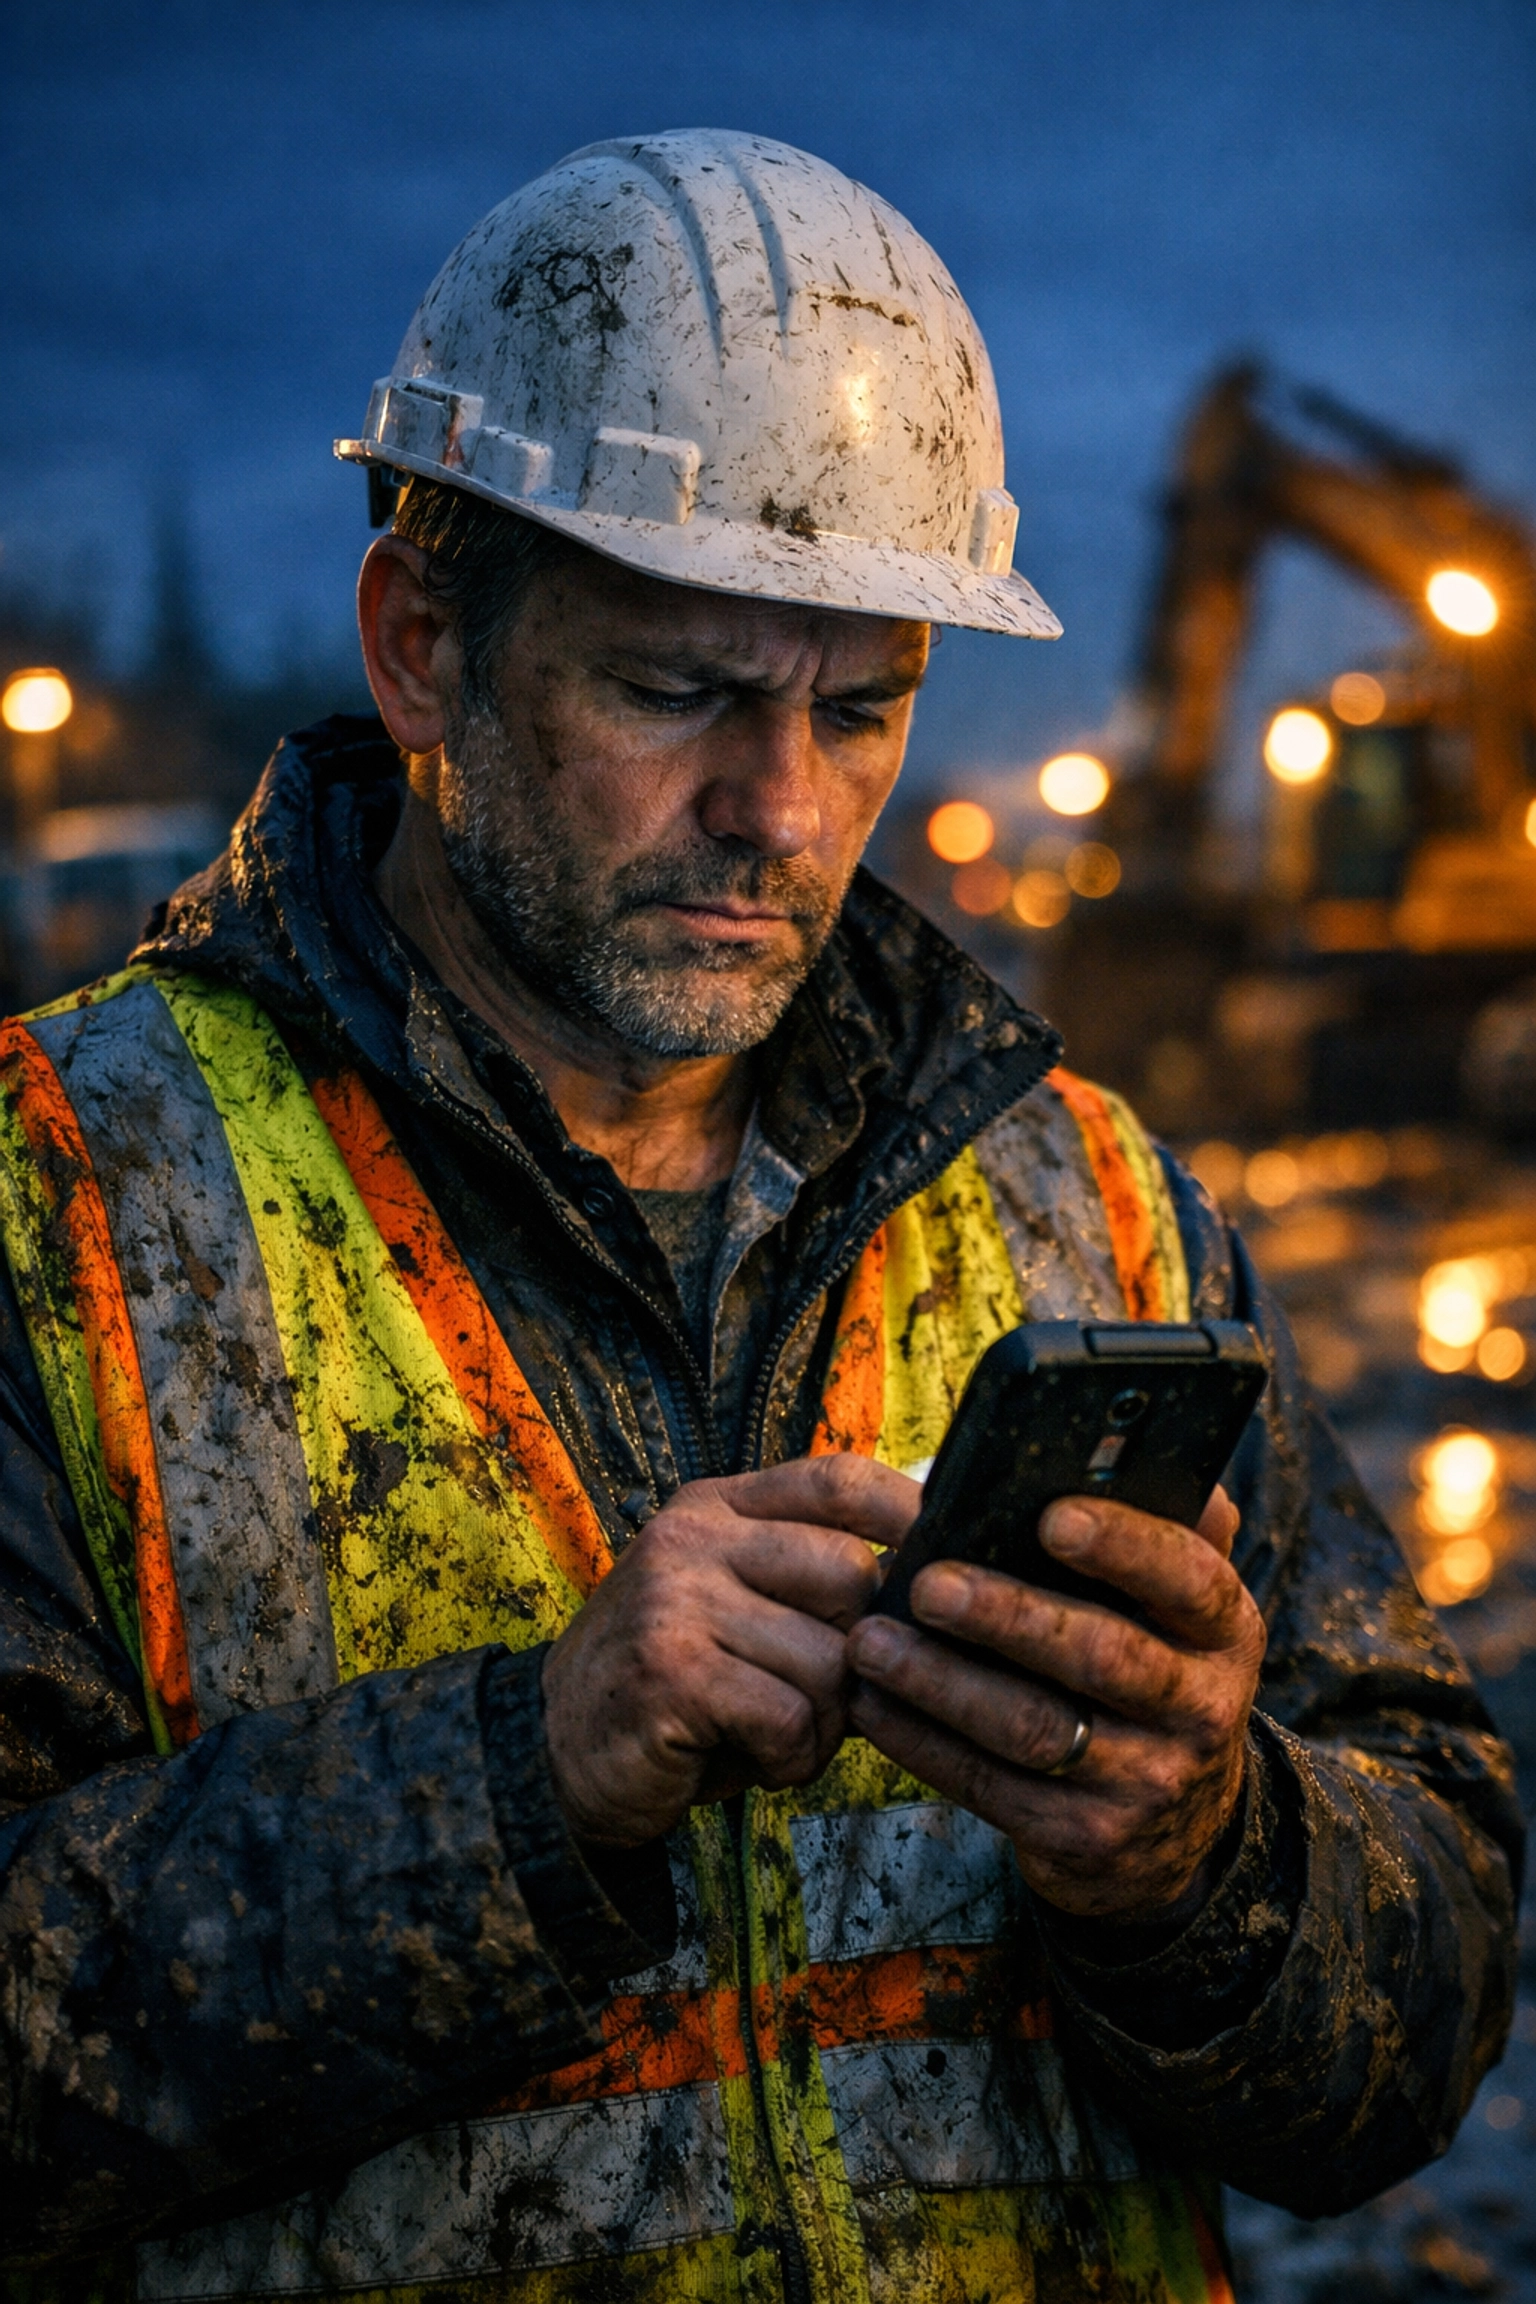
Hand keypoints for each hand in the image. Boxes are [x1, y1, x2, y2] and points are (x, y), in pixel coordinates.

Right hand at [542, 1456, 918, 1844]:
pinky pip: (790, 1716)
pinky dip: (790, 1757)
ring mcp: (676, 1600)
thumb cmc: (672, 1685)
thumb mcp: (729, 1604)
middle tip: (825, 1697)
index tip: (948, 1560)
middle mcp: (692, 1538)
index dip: (908, 1512)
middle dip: (861, 1652)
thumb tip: (930, 1588)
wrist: (554, 1753)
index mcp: (714, 1508)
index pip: (836, 1478)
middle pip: (851, 1572)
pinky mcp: (670, 1672)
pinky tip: (755, 1759)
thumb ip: (804, 1581)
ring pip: (830, 1658)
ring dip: (825, 1723)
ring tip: (778, 1737)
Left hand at [844, 1486, 1265, 1918]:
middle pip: (1100, 1655)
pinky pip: (990, 1787)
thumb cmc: (1154, 1674)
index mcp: (1224, 1632)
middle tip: (924, 1581)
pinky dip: (923, 1744)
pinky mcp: (1084, 1838)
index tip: (1051, 1515)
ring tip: (871, 1641)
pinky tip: (872, 1704)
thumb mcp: (1183, 1613)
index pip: (1188, 1578)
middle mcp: (1199, 1710)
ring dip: (941, 1683)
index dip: (1124, 1545)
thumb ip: (1171, 1532)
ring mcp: (1145, 1783)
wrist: (1177, 1833)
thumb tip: (1141, 1449)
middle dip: (1006, 1615)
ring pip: (1032, 1728)